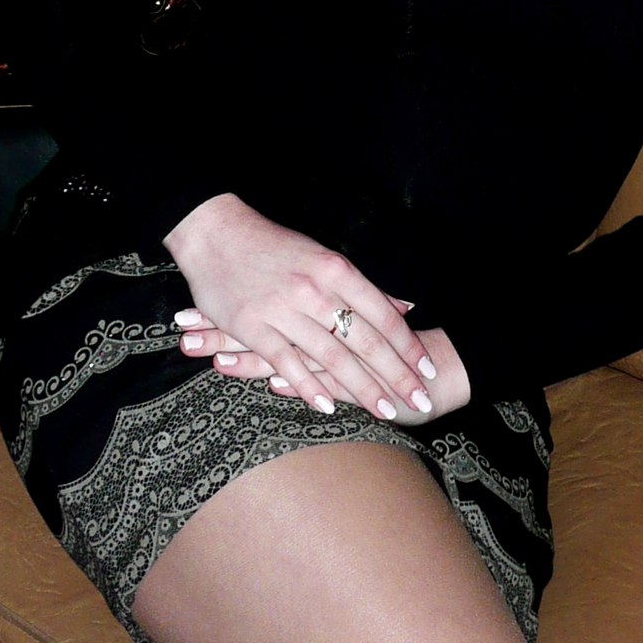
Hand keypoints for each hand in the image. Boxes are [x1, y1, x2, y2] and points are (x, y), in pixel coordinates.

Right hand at [165, 194, 443, 422]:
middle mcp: (315, 290)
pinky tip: (329, 407)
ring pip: (332, 357)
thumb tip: (404, 308)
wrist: (215, 232)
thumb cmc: (272, 245)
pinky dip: (308, 387)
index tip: (427, 370)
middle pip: (365, 340)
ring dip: (362, 387)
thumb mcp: (324, 257)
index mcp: (336, 270)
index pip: (383, 315)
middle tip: (420, 400)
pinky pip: (286, 363)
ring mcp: (283, 309)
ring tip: (385, 411)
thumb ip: (362, 288)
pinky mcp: (253, 326)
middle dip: (396, 374)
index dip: (408, 346)